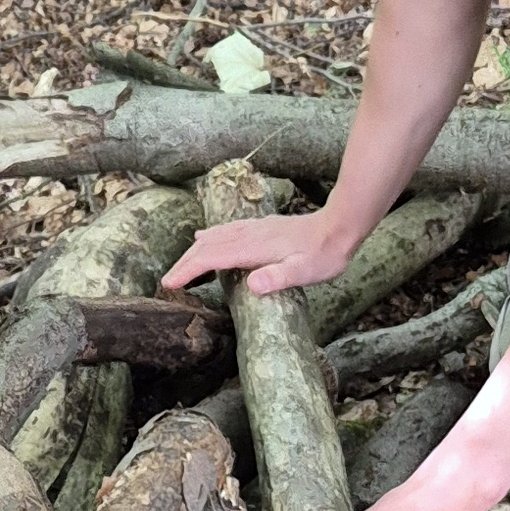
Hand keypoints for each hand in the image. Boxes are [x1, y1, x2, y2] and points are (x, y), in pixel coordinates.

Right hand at [161, 208, 357, 296]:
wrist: (341, 226)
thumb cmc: (324, 254)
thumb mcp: (305, 272)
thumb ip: (278, 278)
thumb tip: (252, 284)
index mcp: (253, 248)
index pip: (211, 258)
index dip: (188, 270)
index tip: (170, 284)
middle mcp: (249, 235)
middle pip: (207, 246)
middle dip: (185, 262)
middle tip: (168, 281)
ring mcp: (255, 229)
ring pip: (215, 237)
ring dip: (195, 250)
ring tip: (181, 263)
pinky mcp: (262, 227)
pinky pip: (226, 231)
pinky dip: (210, 237)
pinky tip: (206, 236)